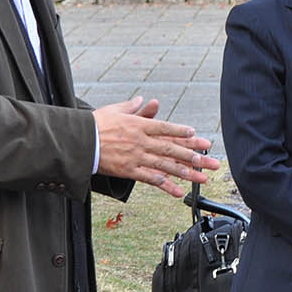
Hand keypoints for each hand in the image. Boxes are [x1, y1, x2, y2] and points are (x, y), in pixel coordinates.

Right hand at [93, 96, 220, 197]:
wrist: (79, 141)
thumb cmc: (95, 125)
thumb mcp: (115, 110)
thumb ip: (133, 107)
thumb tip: (144, 100)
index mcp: (139, 125)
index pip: (166, 128)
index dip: (183, 133)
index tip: (198, 136)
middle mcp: (142, 141)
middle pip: (173, 148)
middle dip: (195, 155)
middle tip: (212, 160)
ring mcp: (137, 157)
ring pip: (167, 165)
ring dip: (187, 172)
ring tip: (203, 178)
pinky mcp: (130, 170)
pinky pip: (151, 179)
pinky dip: (167, 185)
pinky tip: (179, 191)